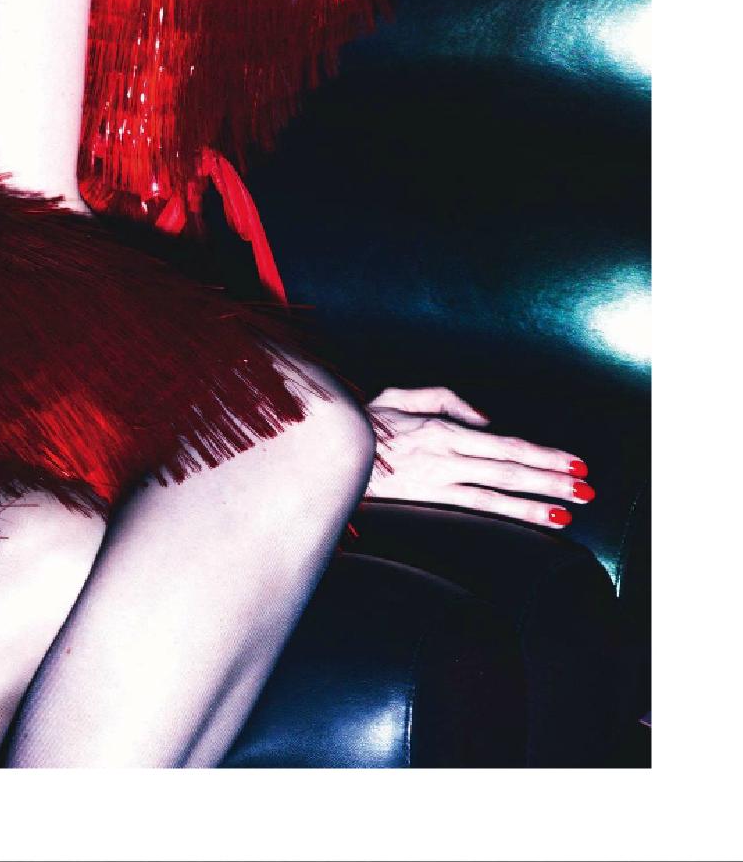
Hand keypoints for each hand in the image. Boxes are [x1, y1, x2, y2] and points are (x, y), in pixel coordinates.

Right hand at [362, 385, 593, 528]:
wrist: (328, 450)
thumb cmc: (366, 419)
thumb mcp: (403, 394)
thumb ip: (447, 399)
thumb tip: (486, 420)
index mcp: (442, 427)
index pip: (505, 443)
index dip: (543, 454)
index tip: (573, 461)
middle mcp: (445, 455)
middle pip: (510, 468)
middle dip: (552, 479)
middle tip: (586, 488)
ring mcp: (438, 481)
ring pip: (498, 491)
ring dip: (539, 501)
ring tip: (570, 509)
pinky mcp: (429, 500)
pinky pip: (477, 508)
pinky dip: (510, 514)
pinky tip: (533, 522)